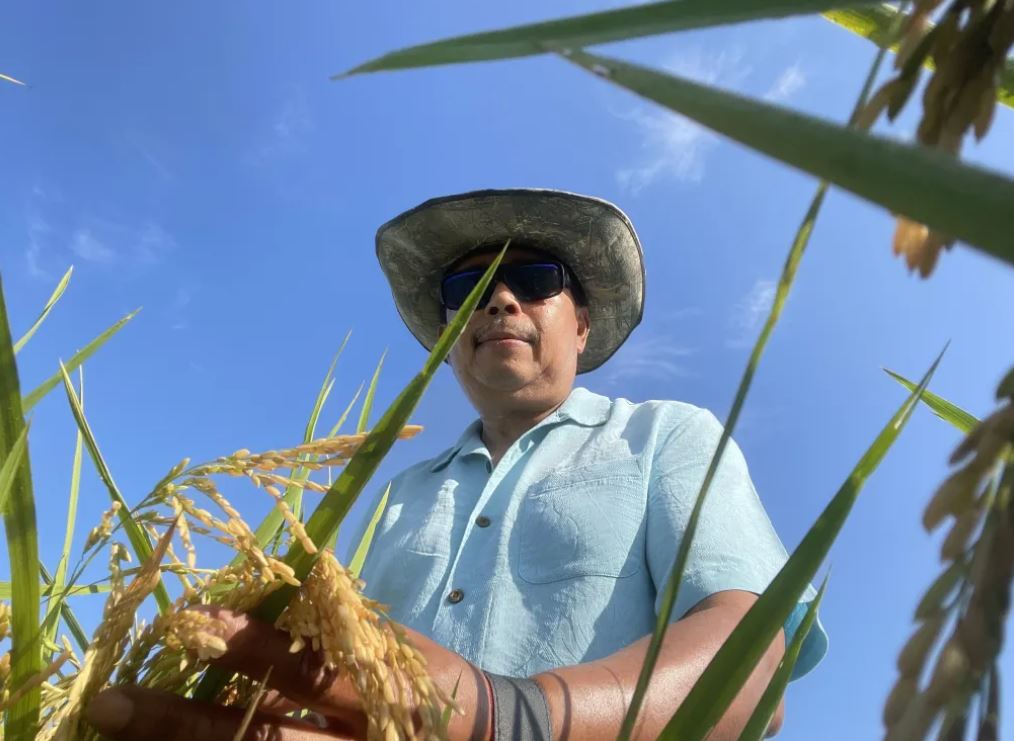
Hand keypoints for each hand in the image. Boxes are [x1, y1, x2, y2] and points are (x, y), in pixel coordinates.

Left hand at [85, 607, 489, 739]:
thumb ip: (337, 621)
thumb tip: (274, 582)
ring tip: (117, 728)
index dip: (244, 647)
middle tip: (109, 701)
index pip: (301, 669)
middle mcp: (353, 740)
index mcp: (376, 689)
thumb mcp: (395, 642)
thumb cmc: (428, 679)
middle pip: (259, 740)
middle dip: (181, 723)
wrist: (481, 739)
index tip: (185, 621)